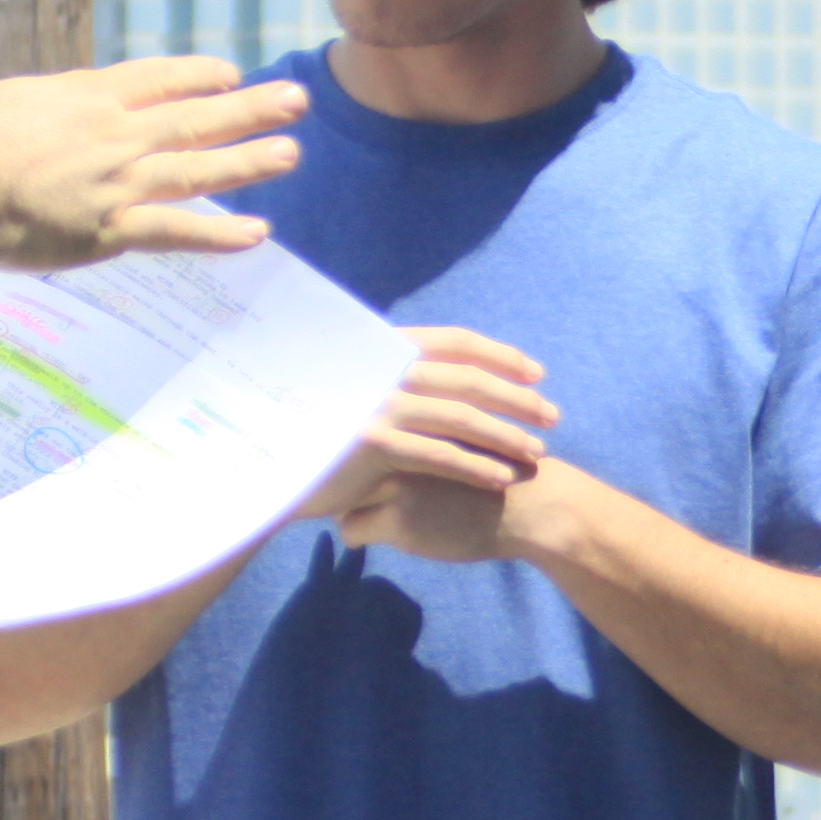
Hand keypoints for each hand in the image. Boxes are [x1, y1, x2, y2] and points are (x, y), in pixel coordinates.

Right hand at [0, 55, 307, 268]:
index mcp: (82, 97)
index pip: (155, 79)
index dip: (197, 76)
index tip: (230, 73)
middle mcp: (113, 134)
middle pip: (194, 116)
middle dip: (249, 108)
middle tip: (295, 100)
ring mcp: (117, 182)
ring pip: (199, 168)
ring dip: (250, 161)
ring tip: (292, 152)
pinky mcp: (111, 230)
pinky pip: (177, 232)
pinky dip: (219, 234)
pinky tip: (256, 234)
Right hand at [310, 329, 556, 533]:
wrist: (267, 460)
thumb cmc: (315, 428)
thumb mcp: (357, 392)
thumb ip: (395, 381)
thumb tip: (442, 379)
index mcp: (382, 349)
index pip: (453, 341)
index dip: (500, 354)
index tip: (537, 372)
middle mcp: (383, 369)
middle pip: (468, 379)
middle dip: (517, 398)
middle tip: (553, 416)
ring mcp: (378, 405)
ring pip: (461, 418)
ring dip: (506, 435)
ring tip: (537, 452)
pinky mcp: (374, 443)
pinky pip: (440, 456)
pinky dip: (477, 466)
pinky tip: (503, 478)